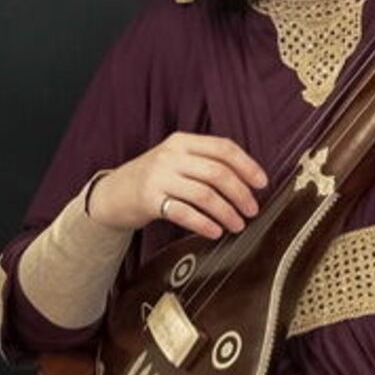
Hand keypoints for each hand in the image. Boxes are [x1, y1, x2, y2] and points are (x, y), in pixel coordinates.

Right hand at [89, 132, 268, 239]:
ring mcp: (159, 177)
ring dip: (227, 212)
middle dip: (241, 193)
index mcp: (183, 142)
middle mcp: (171, 156)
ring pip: (204, 194)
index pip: (223, 148)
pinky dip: (204, 223)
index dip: (247, 165)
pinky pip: (184, 213)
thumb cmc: (154, 178)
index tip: (262, 183)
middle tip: (252, 210)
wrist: (113, 192)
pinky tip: (215, 232)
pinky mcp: (149, 200)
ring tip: (238, 225)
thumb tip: (248, 180)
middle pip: (217, 173)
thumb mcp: (176, 160)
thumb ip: (205, 162)